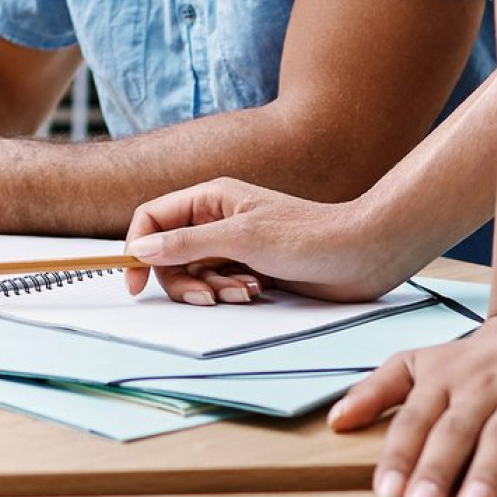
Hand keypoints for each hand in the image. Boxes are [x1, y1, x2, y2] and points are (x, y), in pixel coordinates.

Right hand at [123, 177, 406, 304]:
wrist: (360, 254)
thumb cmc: (307, 236)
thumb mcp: (241, 238)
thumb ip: (186, 243)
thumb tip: (140, 249)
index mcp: (209, 198)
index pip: (152, 218)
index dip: (137, 248)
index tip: (136, 283)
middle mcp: (216, 219)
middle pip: (169, 254)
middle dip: (184, 280)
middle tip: (208, 297)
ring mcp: (232, 246)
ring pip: (194, 274)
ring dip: (213, 290)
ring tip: (247, 291)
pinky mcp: (249, 269)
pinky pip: (219, 287)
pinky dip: (231, 295)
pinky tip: (258, 293)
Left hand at [328, 313, 496, 496]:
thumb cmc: (472, 362)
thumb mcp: (419, 366)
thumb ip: (377, 392)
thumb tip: (334, 422)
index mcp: (442, 379)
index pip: (415, 420)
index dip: (400, 456)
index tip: (386, 493)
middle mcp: (482, 385)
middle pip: (456, 429)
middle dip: (437, 469)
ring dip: (488, 471)